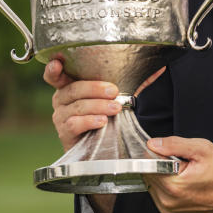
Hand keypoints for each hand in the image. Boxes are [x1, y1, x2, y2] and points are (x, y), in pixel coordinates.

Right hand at [44, 60, 164, 151]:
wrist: (106, 150)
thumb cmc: (108, 117)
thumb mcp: (118, 97)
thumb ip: (133, 82)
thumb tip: (159, 68)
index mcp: (70, 86)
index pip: (55, 74)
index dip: (53, 68)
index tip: (58, 63)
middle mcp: (61, 100)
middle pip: (71, 89)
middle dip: (94, 88)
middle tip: (114, 92)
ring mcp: (61, 117)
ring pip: (76, 106)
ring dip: (97, 105)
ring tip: (115, 108)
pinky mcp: (65, 134)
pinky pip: (73, 124)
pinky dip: (89, 121)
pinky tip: (102, 121)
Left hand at [144, 136, 212, 212]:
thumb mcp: (202, 149)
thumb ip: (174, 144)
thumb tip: (153, 144)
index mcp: (173, 184)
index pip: (148, 162)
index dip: (159, 152)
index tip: (173, 152)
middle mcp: (166, 199)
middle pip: (148, 172)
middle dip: (161, 163)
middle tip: (183, 162)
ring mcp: (167, 207)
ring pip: (151, 181)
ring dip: (162, 173)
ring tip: (184, 172)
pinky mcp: (168, 210)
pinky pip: (157, 190)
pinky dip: (165, 182)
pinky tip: (182, 180)